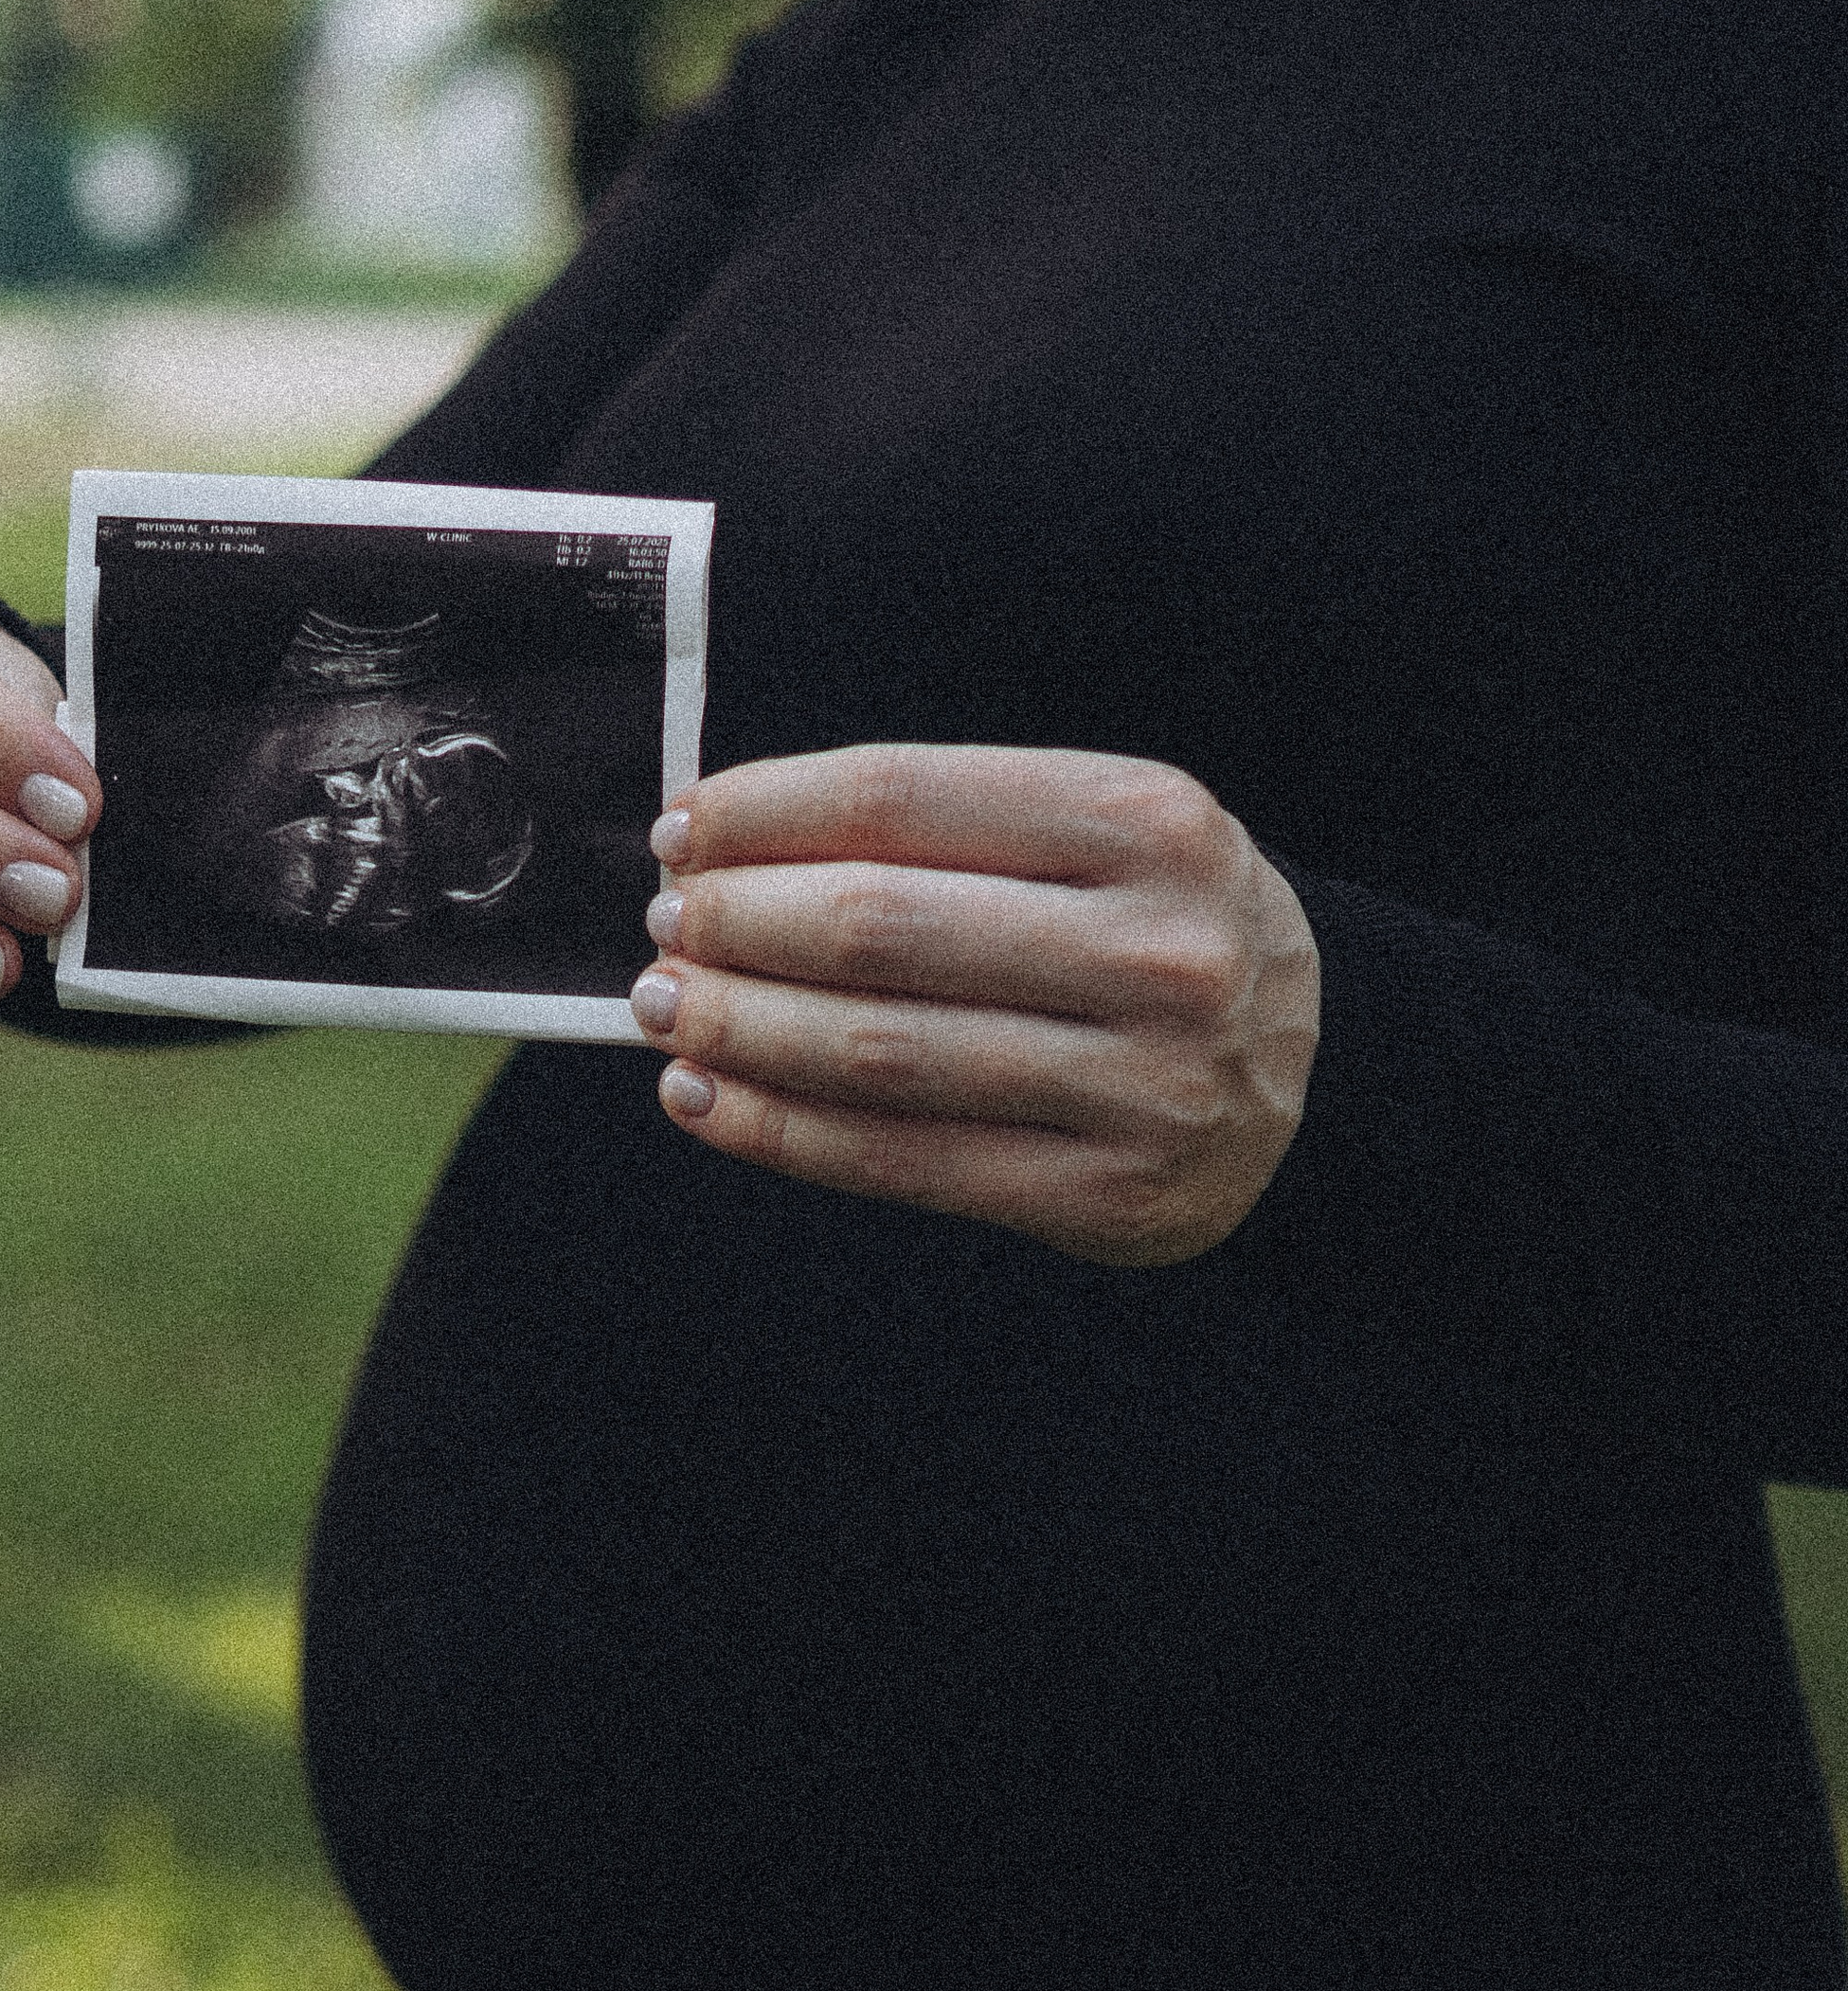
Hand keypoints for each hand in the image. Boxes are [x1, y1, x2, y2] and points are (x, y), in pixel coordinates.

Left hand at [627, 745, 1320, 1265]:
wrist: (1324, 1082)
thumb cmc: (1161, 934)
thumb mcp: (1106, 837)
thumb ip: (952, 829)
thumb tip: (729, 846)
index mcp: (1149, 821)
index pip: (905, 797)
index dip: (766, 813)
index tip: (685, 832)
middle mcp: (1155, 948)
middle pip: (878, 928)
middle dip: (738, 925)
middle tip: (667, 928)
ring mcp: (1139, 1082)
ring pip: (877, 1052)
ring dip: (739, 1029)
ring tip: (666, 1010)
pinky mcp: (1105, 1194)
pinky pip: (901, 1160)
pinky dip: (780, 1130)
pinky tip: (705, 1099)